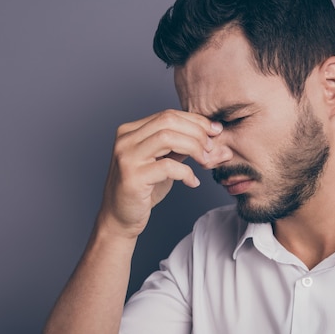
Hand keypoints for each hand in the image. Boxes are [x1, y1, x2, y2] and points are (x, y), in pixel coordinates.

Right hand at [97, 109, 230, 237]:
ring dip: (193, 147)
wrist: (119, 218)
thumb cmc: (142, 190)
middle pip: (168, 121)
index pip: (168, 115)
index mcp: (130, 131)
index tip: (215, 130)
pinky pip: (167, 167)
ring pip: (167, 138)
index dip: (195, 120)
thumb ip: (182, 148)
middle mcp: (125, 140)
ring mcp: (127, 157)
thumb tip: (213, 138)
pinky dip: (186, 173)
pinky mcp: (132, 177)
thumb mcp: (164, 162)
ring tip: (204, 161)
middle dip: (196, 132)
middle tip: (211, 146)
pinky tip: (192, 182)